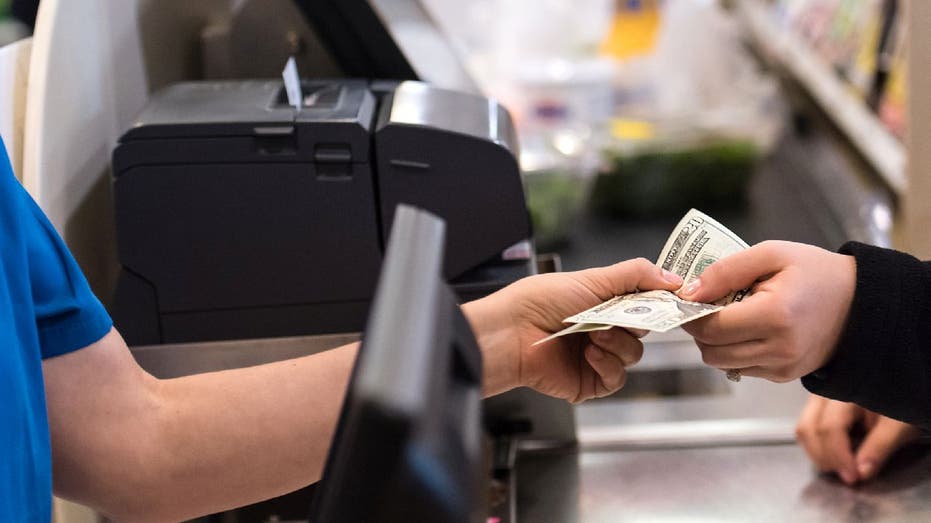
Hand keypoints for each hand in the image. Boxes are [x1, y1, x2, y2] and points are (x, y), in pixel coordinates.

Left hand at [463, 258, 683, 401]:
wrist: (512, 333)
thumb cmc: (540, 301)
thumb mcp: (593, 278)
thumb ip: (636, 275)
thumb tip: (673, 278)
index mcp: (601, 303)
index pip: (642, 303)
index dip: (657, 302)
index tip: (674, 299)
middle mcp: (600, 329)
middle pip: (643, 329)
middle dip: (636, 322)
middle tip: (623, 315)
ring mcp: (595, 356)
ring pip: (632, 354)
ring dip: (618, 343)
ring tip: (595, 334)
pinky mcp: (588, 382)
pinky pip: (616, 378)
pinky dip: (608, 365)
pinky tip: (590, 354)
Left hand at [677, 240, 855, 381]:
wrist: (861, 303)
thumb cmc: (816, 272)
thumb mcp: (772, 254)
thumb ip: (726, 271)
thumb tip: (690, 292)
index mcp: (775, 316)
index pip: (711, 328)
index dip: (692, 314)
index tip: (689, 299)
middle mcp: (779, 349)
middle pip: (711, 352)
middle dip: (700, 330)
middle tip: (708, 306)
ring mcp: (783, 367)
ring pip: (723, 363)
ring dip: (715, 342)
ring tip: (730, 316)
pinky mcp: (784, 376)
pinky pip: (742, 368)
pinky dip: (735, 351)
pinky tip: (748, 329)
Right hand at [796, 394, 920, 484]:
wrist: (895, 392)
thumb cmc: (898, 407)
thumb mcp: (897, 427)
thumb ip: (879, 447)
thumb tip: (861, 473)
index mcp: (846, 393)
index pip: (830, 427)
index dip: (839, 456)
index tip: (853, 477)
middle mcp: (824, 392)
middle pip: (809, 428)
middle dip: (825, 458)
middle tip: (847, 476)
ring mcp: (816, 398)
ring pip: (803, 430)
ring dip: (818, 454)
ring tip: (841, 467)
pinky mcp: (815, 406)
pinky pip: (805, 428)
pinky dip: (817, 447)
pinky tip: (836, 455)